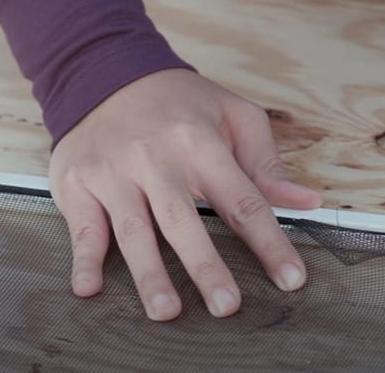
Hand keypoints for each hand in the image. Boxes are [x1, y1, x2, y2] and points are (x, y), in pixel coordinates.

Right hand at [47, 68, 321, 320]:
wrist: (104, 72)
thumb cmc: (179, 103)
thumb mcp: (234, 116)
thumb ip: (267, 164)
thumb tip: (306, 202)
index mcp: (200, 143)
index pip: (243, 201)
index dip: (270, 242)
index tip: (291, 279)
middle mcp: (156, 159)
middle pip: (184, 221)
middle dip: (206, 266)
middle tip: (227, 306)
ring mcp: (114, 173)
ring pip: (134, 230)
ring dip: (149, 273)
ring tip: (167, 311)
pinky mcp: (78, 183)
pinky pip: (83, 226)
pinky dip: (84, 258)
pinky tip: (89, 288)